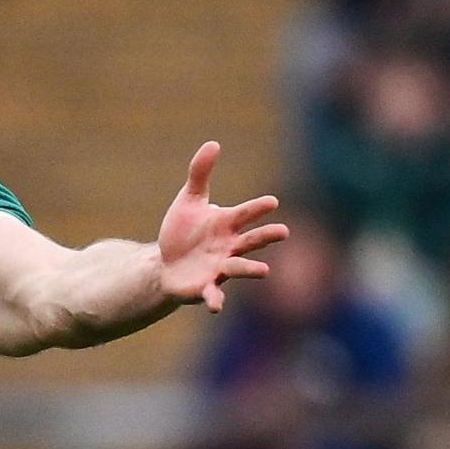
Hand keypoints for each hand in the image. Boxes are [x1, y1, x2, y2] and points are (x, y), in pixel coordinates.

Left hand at [157, 142, 289, 313]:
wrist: (166, 263)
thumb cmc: (183, 232)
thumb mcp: (188, 200)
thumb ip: (201, 174)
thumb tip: (213, 143)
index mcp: (227, 224)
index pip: (245, 214)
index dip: (257, 208)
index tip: (272, 202)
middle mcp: (229, 246)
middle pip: (251, 240)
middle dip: (266, 236)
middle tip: (283, 232)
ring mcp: (219, 268)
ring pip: (239, 267)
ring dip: (251, 268)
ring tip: (264, 270)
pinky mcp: (204, 287)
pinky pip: (213, 294)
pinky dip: (215, 299)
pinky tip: (216, 305)